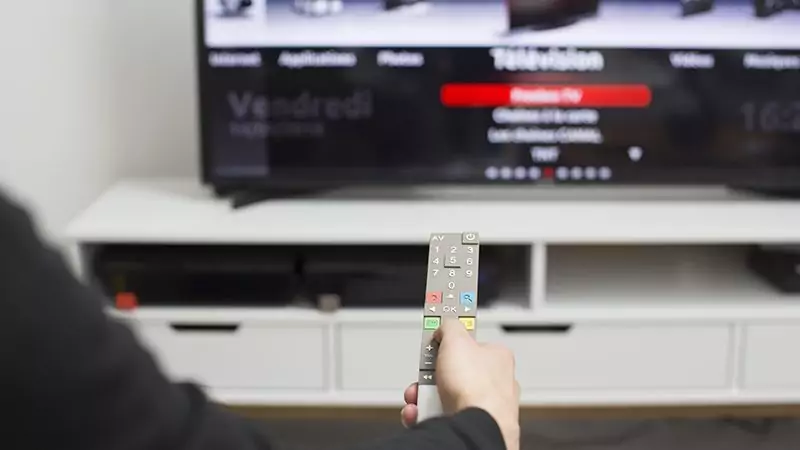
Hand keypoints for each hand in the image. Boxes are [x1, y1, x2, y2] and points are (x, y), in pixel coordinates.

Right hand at [401, 317, 519, 449]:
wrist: (477, 427)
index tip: (434, 340)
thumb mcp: (456, 340)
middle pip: (453, 372)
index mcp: (498, 358)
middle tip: (423, 377)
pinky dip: (429, 414)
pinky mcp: (474, 423)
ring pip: (446, 396)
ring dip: (425, 396)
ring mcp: (485, 405)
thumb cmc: (476, 387)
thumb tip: (445, 325)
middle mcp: (495, 382)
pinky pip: (445, 415)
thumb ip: (450, 327)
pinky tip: (422, 414)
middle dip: (430, 376)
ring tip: (419, 400)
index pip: (469, 344)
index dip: (447, 343)